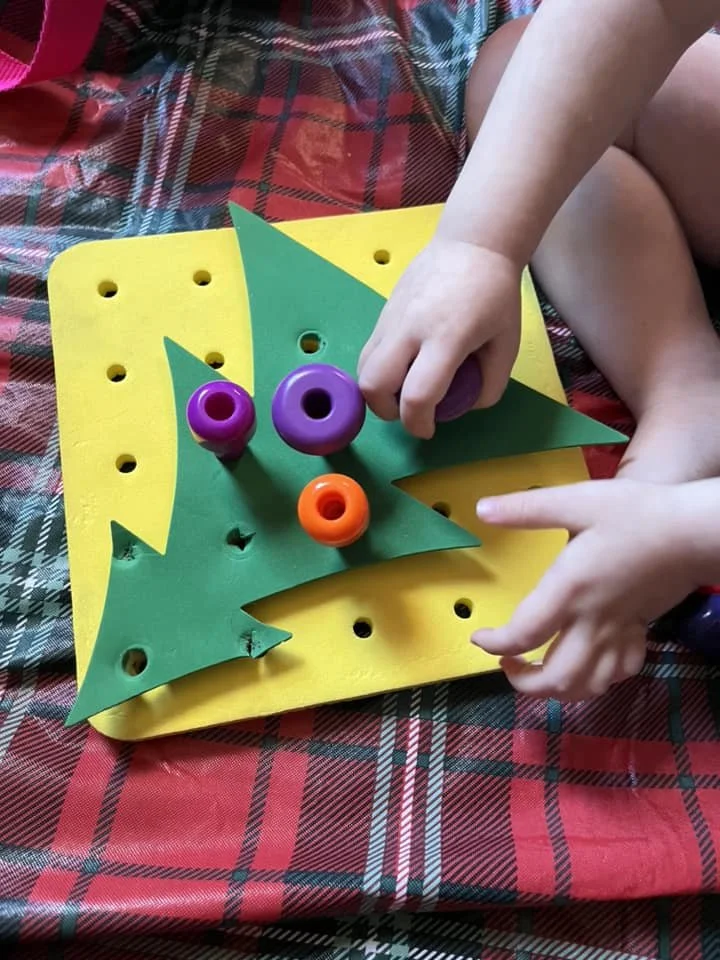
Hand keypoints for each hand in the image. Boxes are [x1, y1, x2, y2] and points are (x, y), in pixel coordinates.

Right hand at [358, 237, 521, 438]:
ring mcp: (391, 318)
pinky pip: (369, 351)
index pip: (417, 395)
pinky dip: (378, 370)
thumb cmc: (495, 293)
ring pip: (363, 368)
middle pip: (373, 386)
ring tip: (403, 390)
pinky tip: (401, 367)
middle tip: (408, 411)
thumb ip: (490, 383)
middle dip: (386, 411)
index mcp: (446, 338)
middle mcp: (410, 329)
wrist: (472, 244)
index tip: (429, 429)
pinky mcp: (383, 312)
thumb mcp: (507, 343)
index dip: (419, 423)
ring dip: (377, 391)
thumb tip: (465, 405)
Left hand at [471, 478, 703, 700]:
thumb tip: (482, 509)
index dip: (494, 645)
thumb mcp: (577, 500)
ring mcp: (620, 632)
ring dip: (558, 690)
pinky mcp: (640, 631)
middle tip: (507, 665)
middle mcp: (592, 620)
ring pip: (588, 685)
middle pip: (555, 678)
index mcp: (568, 590)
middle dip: (523, 683)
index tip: (480, 639)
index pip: (523, 636)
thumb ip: (527, 508)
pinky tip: (586, 664)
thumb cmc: (636, 512)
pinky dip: (597, 680)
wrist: (694, 530)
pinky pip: (619, 673)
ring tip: (540, 673)